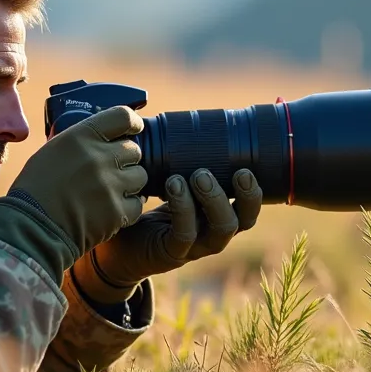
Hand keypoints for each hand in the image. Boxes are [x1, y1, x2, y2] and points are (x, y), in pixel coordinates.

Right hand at [0, 106, 148, 282]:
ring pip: (140, 176)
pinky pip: (137, 205)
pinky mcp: (117, 212)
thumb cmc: (35, 189)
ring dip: (130, 183)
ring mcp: (111, 185)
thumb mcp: (52, 151)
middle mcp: (99, 157)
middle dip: (126, 159)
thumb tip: (104, 140)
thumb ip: (80, 142)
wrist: (31, 227)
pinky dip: (127, 208)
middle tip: (112, 169)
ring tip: (110, 191)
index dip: (132, 123)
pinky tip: (112, 209)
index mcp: (81, 136)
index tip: (134, 129)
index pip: (123, 117)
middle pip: (134, 150)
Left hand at [72, 168, 262, 303]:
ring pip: (222, 229)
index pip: (247, 206)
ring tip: (197, 175)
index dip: (255, 190)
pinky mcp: (173, 253)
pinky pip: (186, 234)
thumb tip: (168, 118)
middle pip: (244, 220)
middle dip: (246, 195)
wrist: (115, 247)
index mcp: (215, 214)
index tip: (247, 165)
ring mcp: (195, 246)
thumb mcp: (164, 184)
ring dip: (214, 199)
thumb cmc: (143, 209)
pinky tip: (174, 186)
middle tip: (238, 171)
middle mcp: (211, 231)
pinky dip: (184, 208)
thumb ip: (174, 161)